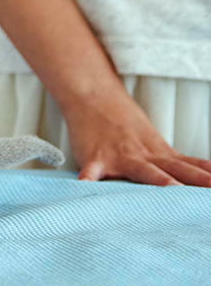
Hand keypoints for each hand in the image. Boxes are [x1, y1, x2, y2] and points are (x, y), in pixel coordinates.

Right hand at [65, 86, 210, 186]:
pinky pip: (91, 172)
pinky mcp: (95, 158)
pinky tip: (86, 188)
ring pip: (142, 169)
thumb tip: (205, 176)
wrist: (92, 97)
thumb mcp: (153, 142)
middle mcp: (144, 156)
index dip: (207, 178)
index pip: (190, 167)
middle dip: (196, 181)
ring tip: (173, 188)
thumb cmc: (122, 122)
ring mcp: (119, 157)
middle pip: (175, 171)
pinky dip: (88, 180)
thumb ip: (175, 162)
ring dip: (158, 179)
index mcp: (159, 153)